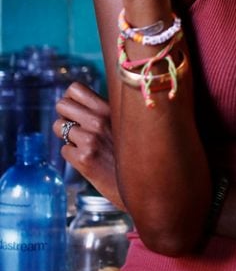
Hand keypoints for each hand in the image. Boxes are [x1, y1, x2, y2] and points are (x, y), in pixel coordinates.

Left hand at [54, 81, 124, 209]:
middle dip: (65, 115)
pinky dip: (72, 154)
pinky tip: (88, 158)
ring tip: (83, 143)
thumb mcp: (123, 121)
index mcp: (108, 107)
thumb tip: (78, 102)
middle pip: (61, 105)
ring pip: (58, 127)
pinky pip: (64, 150)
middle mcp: (97, 120)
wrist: (142, 181)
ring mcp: (89, 140)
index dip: (72, 99)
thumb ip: (104, 110)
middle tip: (77, 126)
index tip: (78, 109)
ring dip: (67, 136)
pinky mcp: (83, 159)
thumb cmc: (131, 150)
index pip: (74, 89)